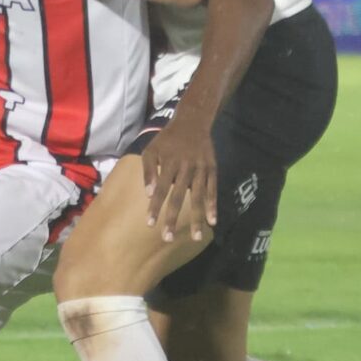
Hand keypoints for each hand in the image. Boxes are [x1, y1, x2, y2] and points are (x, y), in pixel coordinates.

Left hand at [143, 109, 219, 242]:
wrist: (192, 122)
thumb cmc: (167, 139)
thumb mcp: (151, 149)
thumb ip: (148, 170)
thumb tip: (148, 194)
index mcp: (169, 163)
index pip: (161, 189)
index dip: (156, 206)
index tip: (150, 224)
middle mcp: (186, 168)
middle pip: (179, 197)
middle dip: (173, 218)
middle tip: (168, 238)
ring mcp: (201, 169)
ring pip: (198, 197)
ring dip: (197, 218)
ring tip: (195, 237)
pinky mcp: (212, 169)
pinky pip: (213, 190)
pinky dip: (213, 205)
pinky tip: (212, 221)